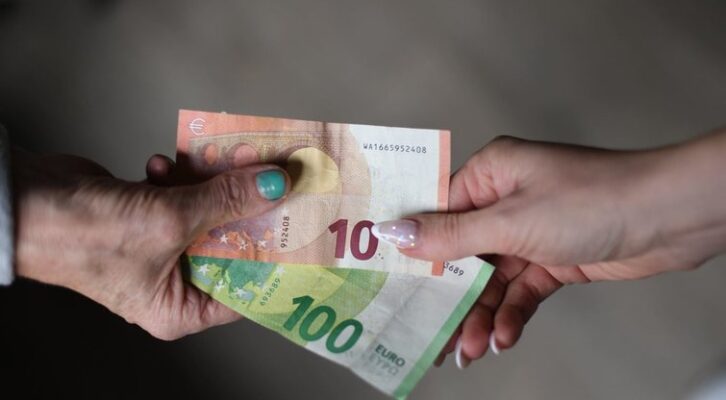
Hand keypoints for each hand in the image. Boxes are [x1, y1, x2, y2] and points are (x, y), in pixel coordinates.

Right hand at [12, 149, 288, 339]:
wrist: (26, 202)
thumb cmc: (88, 235)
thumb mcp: (171, 220)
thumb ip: (228, 200)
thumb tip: (278, 184)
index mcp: (180, 307)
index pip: (247, 289)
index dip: (277, 259)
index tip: (303, 229)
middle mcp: (174, 281)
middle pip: (232, 243)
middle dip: (250, 209)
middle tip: (278, 178)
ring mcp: (161, 246)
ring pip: (210, 212)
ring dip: (215, 184)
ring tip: (227, 157)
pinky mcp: (149, 216)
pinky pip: (182, 195)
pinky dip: (179, 177)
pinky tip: (163, 163)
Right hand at [374, 130, 725, 366]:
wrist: (669, 218)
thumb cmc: (589, 202)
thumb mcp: (509, 222)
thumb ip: (450, 234)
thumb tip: (391, 232)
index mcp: (491, 173)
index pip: (438, 210)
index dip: (414, 247)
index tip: (388, 280)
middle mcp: (506, 199)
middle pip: (463, 252)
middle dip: (450, 294)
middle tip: (430, 332)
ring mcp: (531, 231)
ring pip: (491, 278)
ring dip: (482, 314)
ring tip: (470, 351)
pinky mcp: (554, 258)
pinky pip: (522, 289)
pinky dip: (513, 314)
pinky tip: (505, 338)